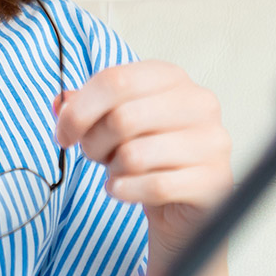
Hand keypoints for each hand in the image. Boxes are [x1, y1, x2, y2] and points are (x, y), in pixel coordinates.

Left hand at [53, 60, 232, 266]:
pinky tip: (123, 189)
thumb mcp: (111, 120)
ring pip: (134, 155)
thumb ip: (83, 106)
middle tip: (93, 154)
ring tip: (116, 170)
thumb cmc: (146, 150)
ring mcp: (212, 142)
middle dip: (93, 142)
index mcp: (171, 77)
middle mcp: (198, 103)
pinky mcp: (214, 181)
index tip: (63, 133)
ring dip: (112, 169)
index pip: (116, 80)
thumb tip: (60, 103)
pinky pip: (153, 186)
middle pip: (121, 118)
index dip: (79, 109)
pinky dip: (125, 190)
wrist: (182, 198)